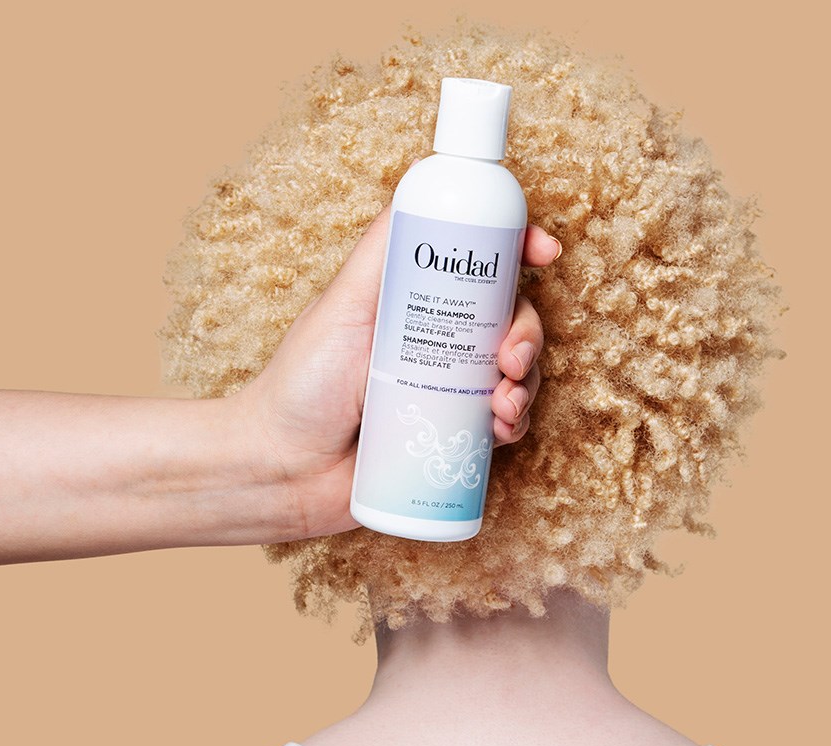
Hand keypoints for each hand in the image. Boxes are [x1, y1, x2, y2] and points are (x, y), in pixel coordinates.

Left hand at [235, 203, 561, 538]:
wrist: (286, 470)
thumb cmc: (301, 385)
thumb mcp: (342, 304)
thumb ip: (381, 250)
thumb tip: (421, 191)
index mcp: (415, 303)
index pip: (477, 267)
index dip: (518, 250)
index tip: (544, 251)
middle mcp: (438, 343)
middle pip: (509, 321)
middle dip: (528, 334)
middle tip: (510, 357)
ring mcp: (449, 393)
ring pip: (517, 374)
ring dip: (527, 383)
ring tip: (503, 402)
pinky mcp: (454, 439)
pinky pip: (505, 424)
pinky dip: (515, 423)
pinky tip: (501, 429)